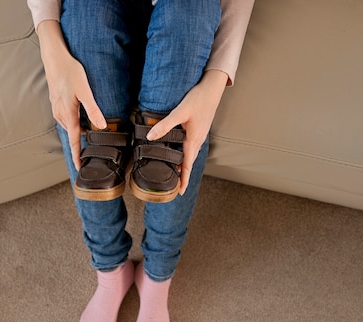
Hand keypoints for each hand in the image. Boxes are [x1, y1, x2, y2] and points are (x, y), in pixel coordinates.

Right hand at [36, 21, 105, 169]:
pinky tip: (82, 115)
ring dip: (79, 130)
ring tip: (92, 131)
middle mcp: (61, 114)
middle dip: (81, 142)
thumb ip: (93, 109)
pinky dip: (75, 121)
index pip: (74, 140)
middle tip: (94, 148)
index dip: (77, 155)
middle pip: (73, 133)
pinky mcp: (57, 102)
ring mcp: (57, 108)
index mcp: (68, 114)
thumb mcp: (85, 90)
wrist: (54, 57)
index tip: (80, 167)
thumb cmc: (70, 71)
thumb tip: (102, 126)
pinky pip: (67, 117)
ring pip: (70, 125)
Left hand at [145, 70, 228, 194]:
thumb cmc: (198, 99)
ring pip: (189, 154)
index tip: (180, 192)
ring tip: (173, 173)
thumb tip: (150, 137)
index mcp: (194, 139)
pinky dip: (184, 154)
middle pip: (189, 162)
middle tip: (173, 186)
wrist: (212, 88)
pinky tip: (177, 152)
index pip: (187, 165)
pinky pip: (190, 147)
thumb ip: (165, 125)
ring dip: (183, 165)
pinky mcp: (197, 130)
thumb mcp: (180, 112)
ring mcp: (198, 135)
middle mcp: (197, 140)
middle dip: (182, 175)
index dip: (183, 179)